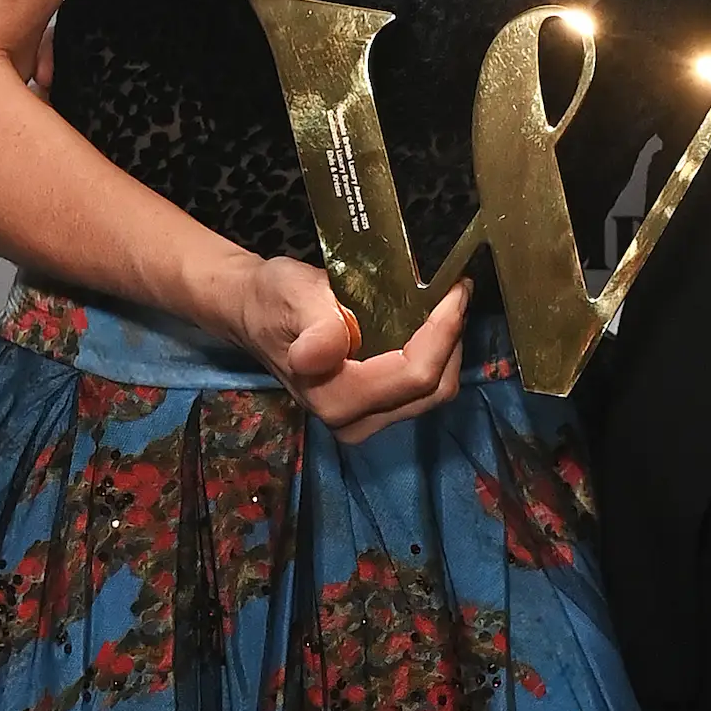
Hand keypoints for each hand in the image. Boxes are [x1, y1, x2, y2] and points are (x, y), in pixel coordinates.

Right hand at [232, 259, 470, 442]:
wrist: (253, 311)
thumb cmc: (274, 299)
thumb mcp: (294, 296)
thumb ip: (316, 327)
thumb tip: (319, 355)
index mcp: (336, 399)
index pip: (414, 375)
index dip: (445, 333)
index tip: (456, 289)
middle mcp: (353, 421)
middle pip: (432, 389)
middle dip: (452, 340)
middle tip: (455, 293)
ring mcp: (365, 420)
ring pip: (433, 391)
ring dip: (446, 348)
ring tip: (446, 305)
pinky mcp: (373, 410)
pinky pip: (421, 388)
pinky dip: (434, 356)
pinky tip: (430, 324)